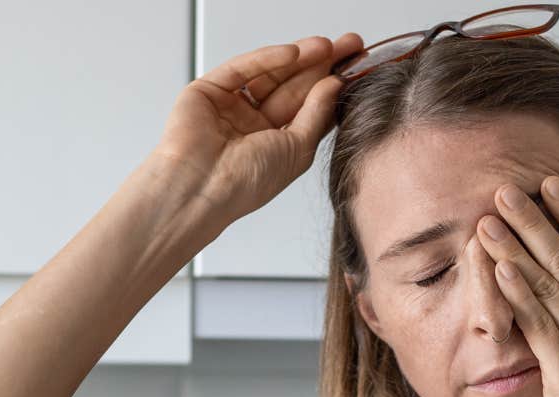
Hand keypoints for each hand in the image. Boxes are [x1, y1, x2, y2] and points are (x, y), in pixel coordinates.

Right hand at [153, 33, 364, 227]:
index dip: (332, 86)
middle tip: (350, 46)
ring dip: (299, 58)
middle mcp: (253, 124)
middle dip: (321, 66)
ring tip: (327, 46)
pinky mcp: (209, 91)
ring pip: (270, 74)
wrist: (202, 188)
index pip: (309, 107)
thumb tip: (336, 83)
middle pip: (294, 87)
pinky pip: (242, 68)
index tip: (357, 67)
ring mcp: (231, 106)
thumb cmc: (246, 183)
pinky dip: (268, 58)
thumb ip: (317, 113)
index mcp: (276, 143)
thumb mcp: (297, 149)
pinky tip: (294, 52)